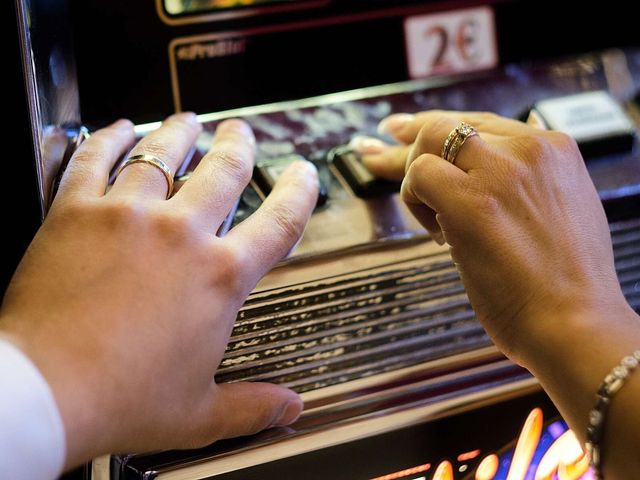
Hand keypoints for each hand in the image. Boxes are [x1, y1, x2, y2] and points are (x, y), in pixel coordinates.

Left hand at [0, 113, 318, 467]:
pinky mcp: (77, 211)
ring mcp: (127, 215)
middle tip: (241, 133)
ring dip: (181, 132)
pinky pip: (96, 158)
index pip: (279, 221)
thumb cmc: (122, 401)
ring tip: (189, 122)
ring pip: (163, 153)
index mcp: (218, 277)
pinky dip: (110, 137)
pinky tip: (120, 129)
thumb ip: (253, 405)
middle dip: (239, 145)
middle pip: (223, 169)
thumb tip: (290, 408)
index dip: (298, 192)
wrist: (45, 392)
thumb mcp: (200, 413)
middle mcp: (179, 234)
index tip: (303, 174)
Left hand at [350, 111, 628, 361]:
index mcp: (551, 150)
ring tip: (434, 221)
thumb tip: (482, 174)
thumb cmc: (564, 283)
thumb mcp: (563, 210)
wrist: (575, 324)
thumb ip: (530, 183)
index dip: (439, 130)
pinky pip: (420, 176)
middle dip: (408, 143)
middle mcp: (528, 151)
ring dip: (417, 179)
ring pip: (431, 141)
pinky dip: (415, 203)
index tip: (407, 132)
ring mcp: (501, 172)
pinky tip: (438, 233)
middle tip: (379, 153)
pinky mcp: (473, 202)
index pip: (480, 124)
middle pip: (449, 126)